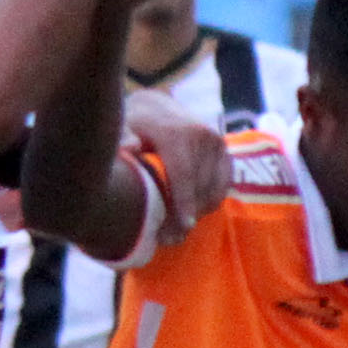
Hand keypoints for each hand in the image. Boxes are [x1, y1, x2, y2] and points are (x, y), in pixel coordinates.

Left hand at [122, 90, 226, 242]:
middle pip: (199, 188)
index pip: (184, 174)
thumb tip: (130, 147)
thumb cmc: (134, 126)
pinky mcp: (225, 153)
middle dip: (185, 217)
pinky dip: (208, 202)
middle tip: (167, 238)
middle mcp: (202, 136)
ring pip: (213, 191)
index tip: (181, 228)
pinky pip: (222, 187)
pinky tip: (189, 212)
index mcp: (177, 132)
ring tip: (175, 230)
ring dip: (196, 213)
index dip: (183, 204)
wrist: (155, 108)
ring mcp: (217, 144)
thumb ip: (123, 138)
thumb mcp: (122, 128)